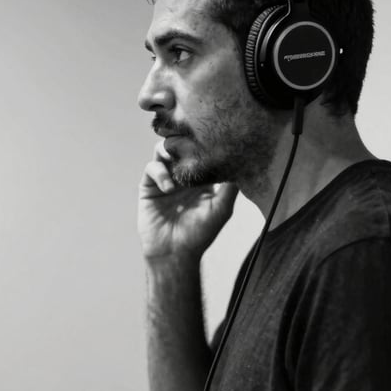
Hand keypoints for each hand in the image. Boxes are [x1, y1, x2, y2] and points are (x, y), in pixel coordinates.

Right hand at [138, 141, 237, 261]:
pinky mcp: (149, 186)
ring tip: (176, 160)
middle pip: (180, 147)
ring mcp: (165, 179)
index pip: (201, 153)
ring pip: (163, 151)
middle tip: (188, 140)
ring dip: (169, 151)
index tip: (208, 137)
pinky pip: (152, 168)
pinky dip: (160, 172)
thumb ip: (230, 188)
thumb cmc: (200, 234)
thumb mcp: (221, 209)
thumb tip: (240, 164)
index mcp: (202, 180)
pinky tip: (169, 187)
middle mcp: (183, 177)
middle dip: (183, 141)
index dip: (203, 144)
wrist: (174, 253)